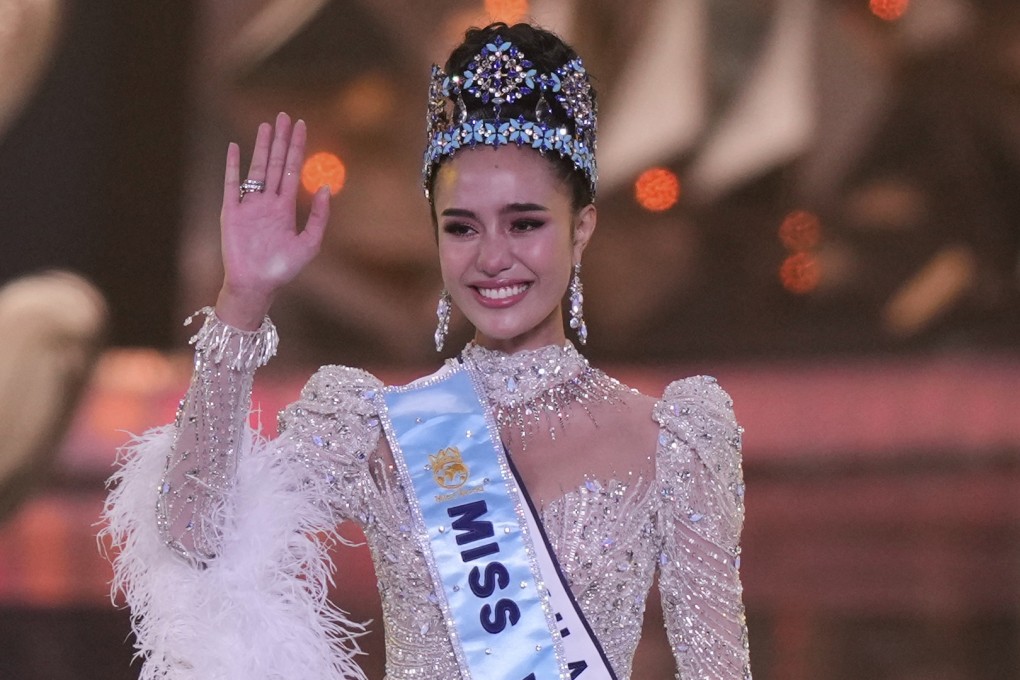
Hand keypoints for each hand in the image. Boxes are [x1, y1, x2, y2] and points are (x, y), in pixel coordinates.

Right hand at [215, 112, 330, 328]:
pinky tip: (236, 147)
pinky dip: (233, 165)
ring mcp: (249, 204)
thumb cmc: (283, 269)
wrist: (257, 285)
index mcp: (285, 207)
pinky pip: (232, 184)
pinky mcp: (231, 212)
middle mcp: (267, 201)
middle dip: (281, 139)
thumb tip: (324, 187)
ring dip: (261, 146)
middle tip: (285, 116)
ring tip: (267, 124)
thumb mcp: (310, 243)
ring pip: (256, 168)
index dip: (297, 147)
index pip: (293, 169)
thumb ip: (318, 216)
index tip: (301, 126)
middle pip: (275, 162)